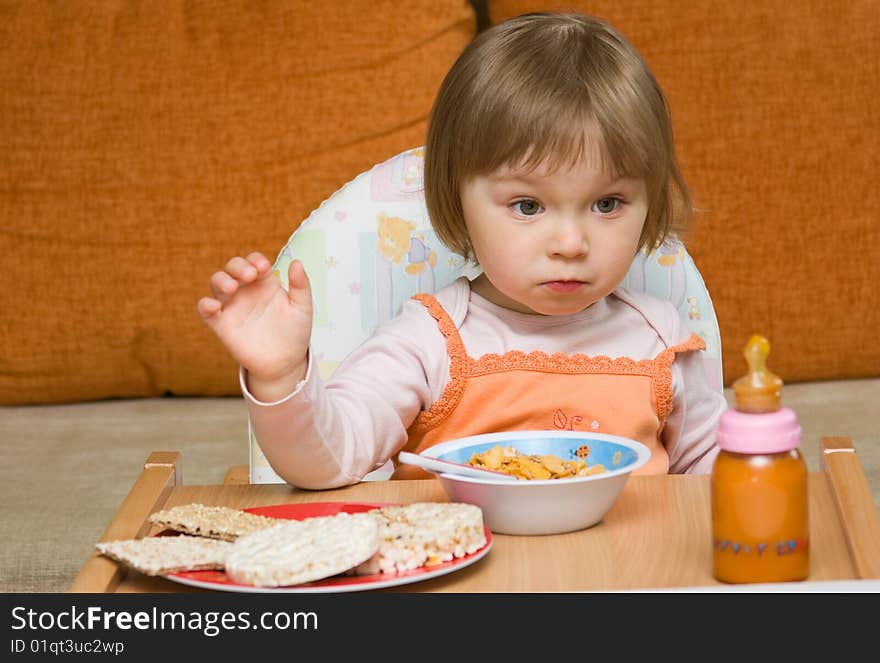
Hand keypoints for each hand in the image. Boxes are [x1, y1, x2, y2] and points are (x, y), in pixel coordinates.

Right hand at [198, 252, 312, 399]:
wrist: (285, 362)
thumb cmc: (294, 332)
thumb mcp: (302, 308)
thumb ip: (301, 285)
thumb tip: (297, 262)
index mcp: (265, 283)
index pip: (254, 262)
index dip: (255, 260)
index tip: (264, 268)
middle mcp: (246, 291)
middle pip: (233, 267)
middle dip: (238, 266)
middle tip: (250, 275)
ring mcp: (233, 306)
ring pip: (217, 283)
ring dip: (221, 280)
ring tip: (231, 287)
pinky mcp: (222, 324)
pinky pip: (207, 311)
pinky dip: (205, 305)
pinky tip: (213, 305)